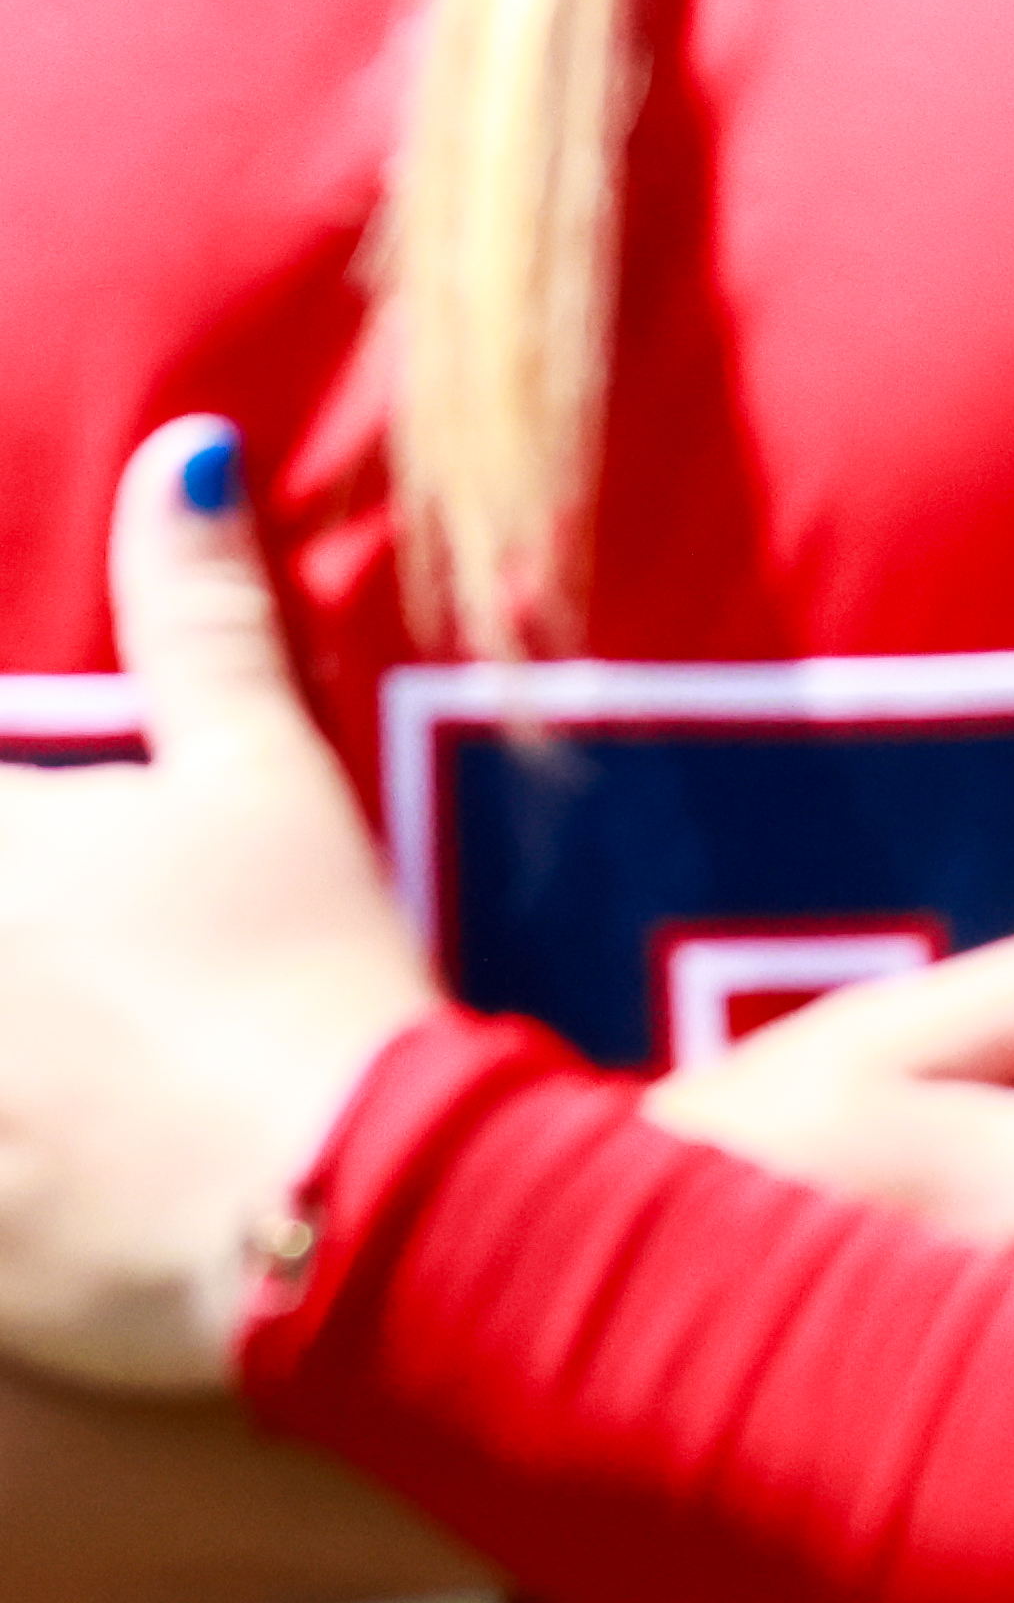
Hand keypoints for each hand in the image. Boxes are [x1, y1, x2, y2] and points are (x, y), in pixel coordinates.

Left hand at [0, 424, 442, 1395]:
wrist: (339, 1202)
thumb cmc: (303, 965)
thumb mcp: (262, 776)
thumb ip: (198, 616)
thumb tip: (184, 453)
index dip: (13, 806)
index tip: (49, 844)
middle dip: (11, 924)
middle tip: (75, 939)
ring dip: (1, 1033)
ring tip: (50, 1045)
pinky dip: (2, 1152)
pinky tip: (42, 1140)